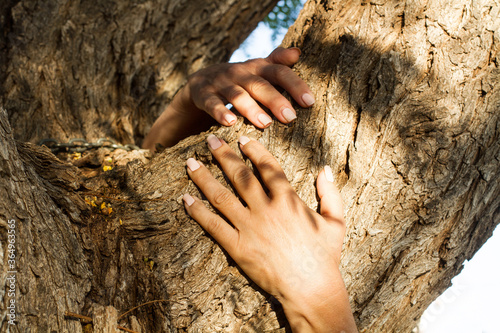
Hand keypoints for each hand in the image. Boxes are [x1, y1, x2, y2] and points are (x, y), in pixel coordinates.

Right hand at [142, 47, 314, 149]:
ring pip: (237, 95)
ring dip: (251, 108)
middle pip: (260, 84)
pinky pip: (211, 103)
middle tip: (290, 117)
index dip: (294, 85)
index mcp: (257, 68)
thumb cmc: (238, 82)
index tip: (309, 102)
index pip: (279, 72)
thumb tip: (297, 52)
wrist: (200, 84)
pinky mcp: (202, 94)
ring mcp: (219, 83)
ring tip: (265, 123)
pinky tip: (229, 124)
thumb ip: (277, 63)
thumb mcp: (257, 72)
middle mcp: (239, 73)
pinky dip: (219, 113)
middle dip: (276, 100)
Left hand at [182, 135, 356, 332]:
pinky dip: (198, 211)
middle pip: (240, 175)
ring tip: (190, 163)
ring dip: (204, 178)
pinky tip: (185, 199)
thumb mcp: (336, 222)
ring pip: (221, 196)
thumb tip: (325, 169)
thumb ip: (331, 193)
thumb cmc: (325, 257)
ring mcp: (249, 227)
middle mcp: (266, 208)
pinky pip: (213, 225)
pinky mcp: (237, 247)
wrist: (311, 289)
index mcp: (288, 200)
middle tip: (210, 140)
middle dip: (223, 155)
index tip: (241, 139)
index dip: (253, 150)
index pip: (267, 167)